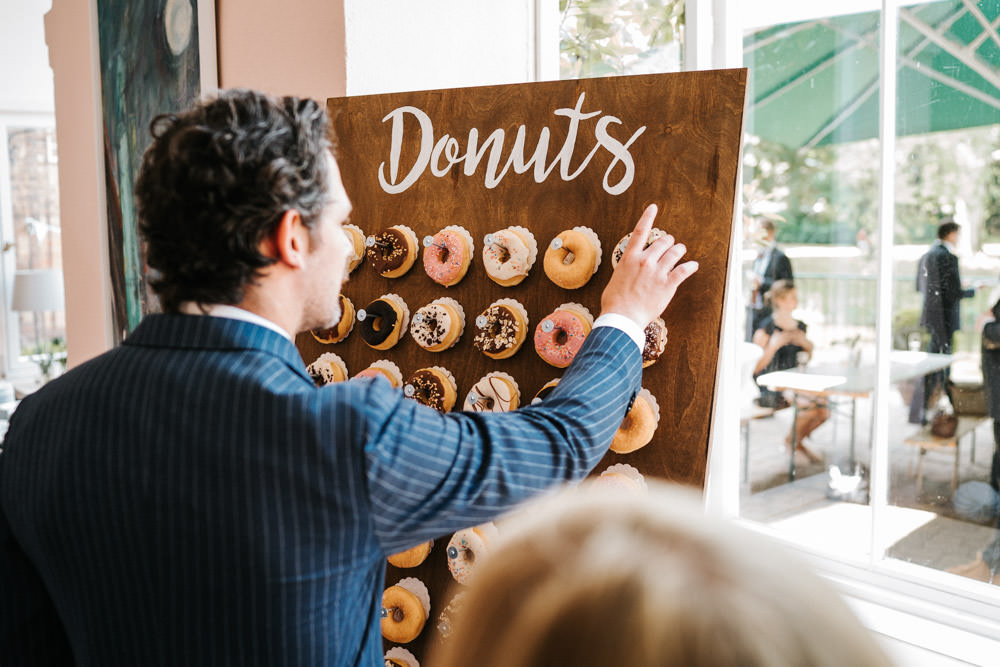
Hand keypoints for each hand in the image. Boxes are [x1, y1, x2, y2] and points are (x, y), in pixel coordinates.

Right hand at [600, 204, 698, 327]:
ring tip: (681, 250)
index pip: (640, 232)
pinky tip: (693, 266)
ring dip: (680, 249)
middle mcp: (645, 261)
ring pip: (675, 252)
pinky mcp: (668, 284)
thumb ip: (626, 270)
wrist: (622, 317)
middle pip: (663, 241)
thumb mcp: (616, 279)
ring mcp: (657, 272)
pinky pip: (684, 270)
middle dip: (668, 241)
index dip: (648, 217)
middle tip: (670, 244)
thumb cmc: (614, 302)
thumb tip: (629, 271)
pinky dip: (691, 266)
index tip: (653, 207)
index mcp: (630, 258)